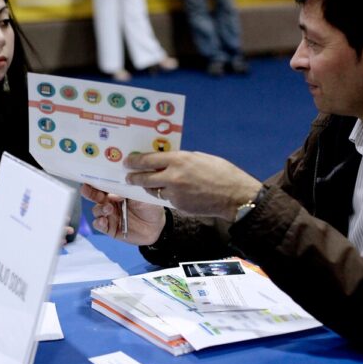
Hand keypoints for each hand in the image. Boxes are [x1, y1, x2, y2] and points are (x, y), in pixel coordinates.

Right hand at [81, 184, 165, 244]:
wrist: (157, 227)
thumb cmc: (150, 207)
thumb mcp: (142, 196)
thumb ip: (129, 192)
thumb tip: (115, 192)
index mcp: (117, 191)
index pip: (103, 184)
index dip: (96, 180)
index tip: (89, 177)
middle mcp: (110, 202)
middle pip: (95, 196)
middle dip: (90, 192)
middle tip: (87, 190)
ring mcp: (109, 215)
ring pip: (96, 210)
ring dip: (99, 208)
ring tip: (108, 208)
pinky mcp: (109, 228)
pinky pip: (99, 225)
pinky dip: (99, 222)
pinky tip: (103, 221)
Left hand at [124, 151, 262, 220]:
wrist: (235, 196)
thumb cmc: (221, 173)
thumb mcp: (199, 158)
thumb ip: (181, 159)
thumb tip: (166, 158)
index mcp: (178, 159)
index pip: (148, 159)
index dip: (135, 161)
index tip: (127, 161)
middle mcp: (173, 176)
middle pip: (143, 177)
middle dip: (133, 177)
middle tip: (128, 176)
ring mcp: (174, 193)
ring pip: (152, 190)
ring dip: (147, 187)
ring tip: (143, 184)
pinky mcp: (178, 205)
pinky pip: (165, 198)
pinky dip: (164, 195)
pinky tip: (166, 192)